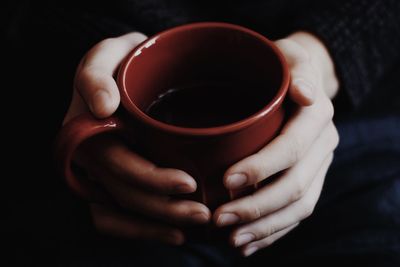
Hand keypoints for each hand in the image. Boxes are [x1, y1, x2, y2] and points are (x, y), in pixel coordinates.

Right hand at [64, 32, 210, 244]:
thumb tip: (102, 107)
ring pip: (121, 213)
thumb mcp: (108, 54)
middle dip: (165, 209)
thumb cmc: (124, 62)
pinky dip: (144, 230)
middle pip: (124, 195)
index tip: (189, 183)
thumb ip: (96, 73)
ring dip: (157, 225)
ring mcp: (99, 173)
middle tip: (205, 212)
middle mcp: (88, 158)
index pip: (117, 166)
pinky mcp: (112, 182)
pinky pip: (117, 218)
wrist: (131, 71)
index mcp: (84, 131)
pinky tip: (175, 233)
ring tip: (195, 225)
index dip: (152, 181)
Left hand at [213, 32, 339, 255]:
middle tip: (221, 219)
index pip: (292, 148)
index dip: (262, 167)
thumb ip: (296, 69)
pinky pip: (298, 214)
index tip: (227, 181)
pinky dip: (274, 232)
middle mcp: (323, 145)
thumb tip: (305, 95)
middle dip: (257, 206)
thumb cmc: (282, 68)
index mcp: (317, 117)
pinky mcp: (312, 181)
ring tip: (232, 240)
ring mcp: (319, 167)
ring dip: (265, 227)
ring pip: (299, 207)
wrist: (300, 84)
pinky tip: (248, 244)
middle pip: (295, 186)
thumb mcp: (288, 56)